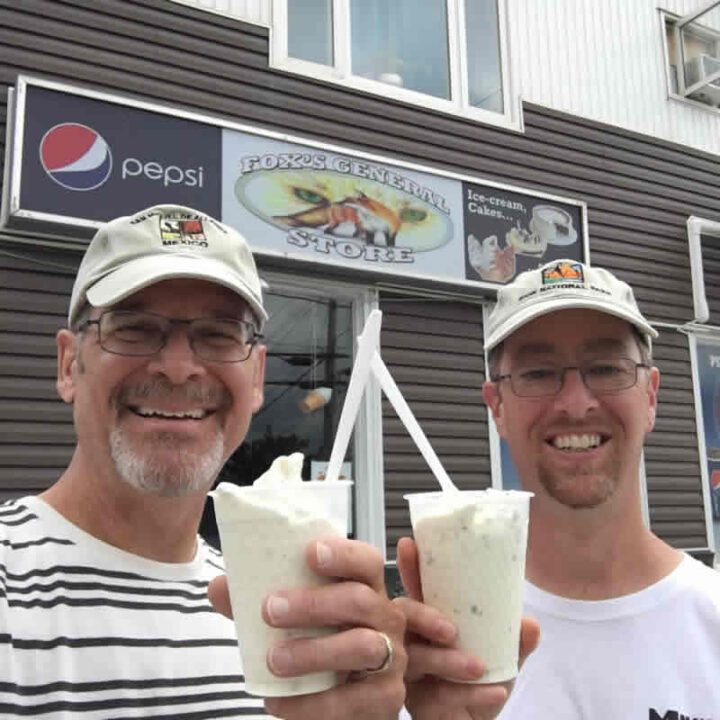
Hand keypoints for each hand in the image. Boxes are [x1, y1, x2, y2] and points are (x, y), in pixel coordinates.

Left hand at [208, 536, 406, 719]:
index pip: (367, 560)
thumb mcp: (294, 619)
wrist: (350, 701)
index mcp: (367, 587)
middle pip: (360, 600)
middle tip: (270, 610)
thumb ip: (258, 602)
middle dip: (314, 604)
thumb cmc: (323, 643)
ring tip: (273, 659)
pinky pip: (350, 701)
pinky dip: (310, 703)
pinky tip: (277, 700)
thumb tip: (219, 586)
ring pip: (362, 646)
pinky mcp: (385, 699)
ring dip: (314, 652)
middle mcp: (386, 617)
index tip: (309, 553)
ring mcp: (393, 658)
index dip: (344, 553)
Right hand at [394, 537, 539, 719]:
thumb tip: (530, 623)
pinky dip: (470, 693)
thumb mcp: (503, 656)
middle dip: (424, 617)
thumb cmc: (480, 684)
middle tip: (451, 629)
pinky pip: (437, 696)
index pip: (415, 588)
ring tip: (480, 667)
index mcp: (428, 622)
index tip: (409, 544)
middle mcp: (412, 642)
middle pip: (402, 616)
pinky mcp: (416, 705)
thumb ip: (515, 640)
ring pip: (417, 659)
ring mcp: (409, 673)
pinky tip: (494, 692)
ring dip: (450, 661)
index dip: (409, 567)